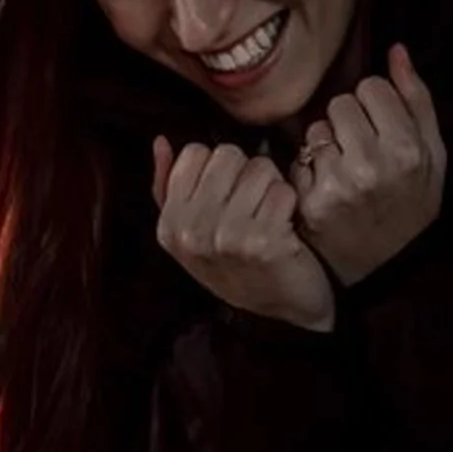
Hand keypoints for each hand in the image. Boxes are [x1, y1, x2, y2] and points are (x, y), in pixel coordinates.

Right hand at [152, 138, 335, 331]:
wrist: (286, 310)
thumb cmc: (240, 264)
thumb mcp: (192, 232)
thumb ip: (170, 186)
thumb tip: (161, 141)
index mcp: (169, 224)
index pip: (194, 153)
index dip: (218, 167)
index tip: (228, 192)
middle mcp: (191, 231)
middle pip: (227, 154)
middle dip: (246, 171)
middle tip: (253, 202)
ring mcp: (226, 237)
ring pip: (259, 167)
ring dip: (272, 185)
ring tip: (270, 213)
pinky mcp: (264, 241)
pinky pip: (282, 190)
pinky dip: (291, 202)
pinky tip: (286, 225)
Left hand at [290, 43, 445, 286]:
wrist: (388, 264)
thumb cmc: (412, 202)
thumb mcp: (433, 154)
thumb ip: (416, 99)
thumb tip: (396, 51)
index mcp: (408, 148)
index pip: (370, 88)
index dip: (374, 105)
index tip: (380, 127)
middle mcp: (371, 164)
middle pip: (339, 104)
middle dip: (348, 121)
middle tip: (361, 149)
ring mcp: (337, 183)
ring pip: (315, 129)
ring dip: (326, 144)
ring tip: (344, 170)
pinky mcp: (309, 200)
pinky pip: (298, 159)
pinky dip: (308, 169)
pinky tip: (326, 187)